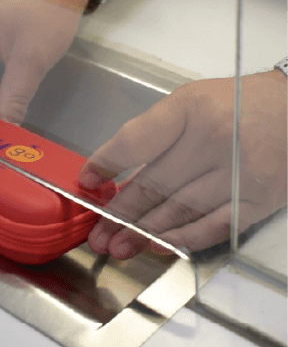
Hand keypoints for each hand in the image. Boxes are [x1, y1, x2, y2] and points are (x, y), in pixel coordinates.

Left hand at [79, 71, 286, 256]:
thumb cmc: (236, 103)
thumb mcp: (191, 101)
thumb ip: (155, 132)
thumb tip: (115, 171)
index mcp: (192, 108)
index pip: (138, 140)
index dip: (107, 163)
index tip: (87, 181)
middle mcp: (215, 138)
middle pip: (156, 182)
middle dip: (121, 211)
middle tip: (97, 233)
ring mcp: (239, 172)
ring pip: (181, 209)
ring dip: (145, 231)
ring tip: (118, 245)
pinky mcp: (259, 199)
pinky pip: (214, 226)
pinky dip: (183, 239)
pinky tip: (158, 246)